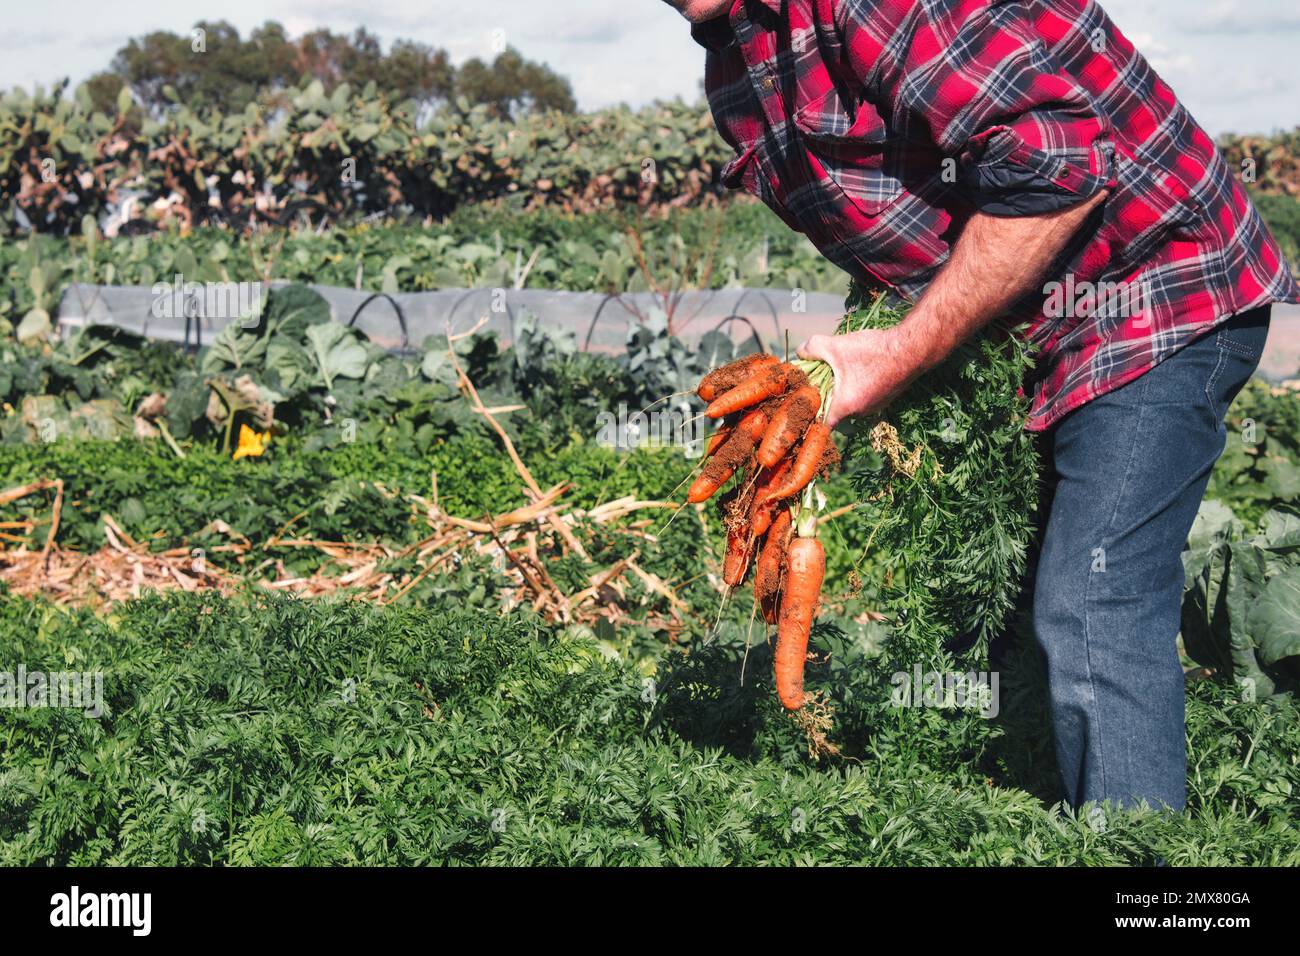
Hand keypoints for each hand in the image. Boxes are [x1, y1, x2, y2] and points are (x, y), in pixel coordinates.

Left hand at [796, 328, 916, 428]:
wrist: (913, 350)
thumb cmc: (873, 351)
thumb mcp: (836, 346)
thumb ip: (812, 348)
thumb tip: (799, 352)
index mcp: (846, 406)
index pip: (823, 424)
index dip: (812, 416)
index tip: (805, 406)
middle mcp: (861, 412)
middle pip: (836, 410)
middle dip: (827, 396)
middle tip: (820, 378)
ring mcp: (876, 406)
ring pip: (851, 402)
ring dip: (844, 390)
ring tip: (842, 369)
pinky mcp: (886, 398)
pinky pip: (865, 396)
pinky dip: (859, 386)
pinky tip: (861, 367)